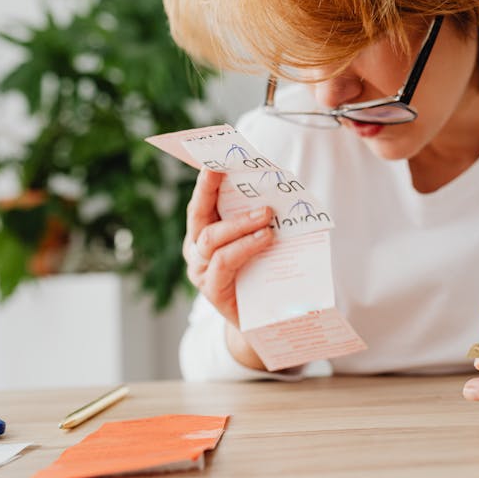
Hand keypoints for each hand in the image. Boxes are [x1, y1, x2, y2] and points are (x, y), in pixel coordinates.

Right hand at [183, 168, 274, 333]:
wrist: (266, 319)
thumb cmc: (263, 272)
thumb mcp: (262, 240)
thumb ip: (262, 219)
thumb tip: (282, 189)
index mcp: (204, 231)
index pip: (202, 201)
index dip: (206, 180)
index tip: (215, 158)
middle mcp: (196, 248)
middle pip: (199, 214)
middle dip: (211, 190)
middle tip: (232, 172)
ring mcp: (201, 270)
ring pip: (212, 238)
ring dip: (240, 223)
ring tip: (266, 216)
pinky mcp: (211, 290)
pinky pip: (223, 263)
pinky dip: (245, 247)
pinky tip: (265, 239)